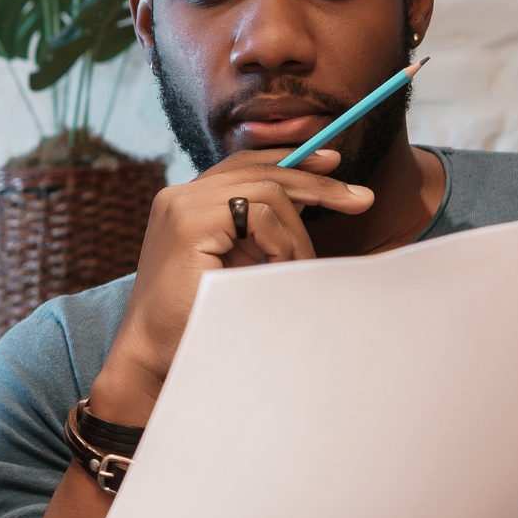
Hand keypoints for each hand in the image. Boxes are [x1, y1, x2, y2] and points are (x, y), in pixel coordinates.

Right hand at [88, 149, 375, 425]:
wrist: (156, 356)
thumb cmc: (198, 319)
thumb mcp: (235, 263)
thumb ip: (257, 232)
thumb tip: (308, 204)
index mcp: (186, 203)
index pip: (244, 164)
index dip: (291, 160)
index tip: (332, 165)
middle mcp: (179, 196)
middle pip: (260, 169)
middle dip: (316, 183)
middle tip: (360, 200)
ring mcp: (181, 205)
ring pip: (267, 190)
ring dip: (296, 232)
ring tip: (302, 266)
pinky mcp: (189, 222)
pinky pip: (259, 212)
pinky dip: (281, 242)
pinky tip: (280, 268)